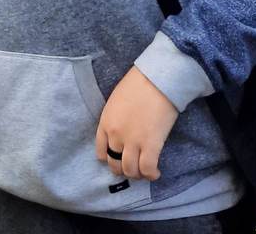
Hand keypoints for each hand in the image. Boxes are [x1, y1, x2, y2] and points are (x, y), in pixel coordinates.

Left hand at [95, 66, 178, 181]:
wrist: (155, 80)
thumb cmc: (136, 85)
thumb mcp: (115, 102)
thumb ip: (115, 120)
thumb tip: (122, 133)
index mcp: (105, 123)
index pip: (101, 152)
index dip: (109, 159)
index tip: (118, 159)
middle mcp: (116, 136)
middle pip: (115, 164)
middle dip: (123, 169)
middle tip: (133, 167)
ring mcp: (133, 142)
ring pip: (130, 170)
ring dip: (137, 174)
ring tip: (145, 170)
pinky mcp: (151, 145)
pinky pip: (147, 169)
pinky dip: (151, 174)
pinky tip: (155, 172)